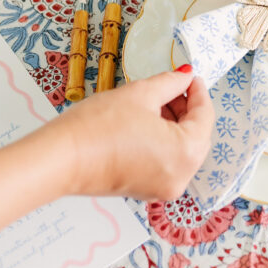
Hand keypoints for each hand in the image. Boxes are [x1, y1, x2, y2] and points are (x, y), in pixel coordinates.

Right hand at [60, 68, 213, 201]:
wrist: (61, 159)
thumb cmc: (99, 127)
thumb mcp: (141, 94)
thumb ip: (170, 83)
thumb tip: (185, 76)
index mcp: (186, 153)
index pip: (205, 116)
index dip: (198, 92)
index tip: (190, 77)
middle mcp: (180, 177)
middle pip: (197, 136)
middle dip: (187, 109)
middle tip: (173, 86)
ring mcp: (163, 188)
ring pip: (181, 150)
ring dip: (174, 124)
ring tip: (156, 101)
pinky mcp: (145, 190)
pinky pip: (166, 162)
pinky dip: (163, 141)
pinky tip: (147, 121)